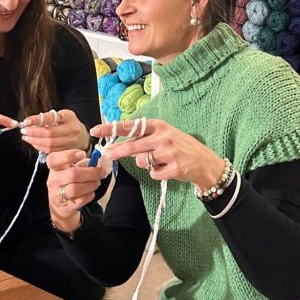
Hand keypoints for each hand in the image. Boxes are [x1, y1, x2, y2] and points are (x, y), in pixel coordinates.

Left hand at [20, 109, 90, 155]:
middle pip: (49, 134)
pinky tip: (34, 143)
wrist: (82, 135)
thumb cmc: (68, 123)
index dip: (37, 120)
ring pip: (49, 144)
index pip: (50, 118)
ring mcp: (71, 142)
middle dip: (34, 133)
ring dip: (35, 141)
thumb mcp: (60, 115)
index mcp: (69, 117)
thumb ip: (47, 118)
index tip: (25, 122)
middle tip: (24, 131)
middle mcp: (72, 130)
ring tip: (27, 137)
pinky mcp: (68, 151)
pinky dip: (40, 147)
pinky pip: (51, 151)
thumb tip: (29, 123)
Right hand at [46, 149, 108, 232]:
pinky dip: (90, 195)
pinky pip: (81, 200)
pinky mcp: (64, 207)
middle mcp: (53, 180)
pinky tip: (91, 192)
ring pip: (76, 189)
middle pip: (72, 174)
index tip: (82, 154)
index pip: (55, 159)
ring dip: (91, 185)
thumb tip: (96, 161)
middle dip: (91, 172)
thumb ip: (83, 163)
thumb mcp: (71, 169)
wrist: (61, 205)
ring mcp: (57, 195)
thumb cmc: (68, 182)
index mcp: (54, 168)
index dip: (69, 155)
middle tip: (101, 172)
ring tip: (97, 183)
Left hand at [90, 119, 225, 189]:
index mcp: (158, 126)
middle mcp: (163, 137)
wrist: (204, 161)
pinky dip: (157, 173)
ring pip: (142, 161)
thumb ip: (144, 137)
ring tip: (159, 161)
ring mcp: (169, 153)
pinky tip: (167, 169)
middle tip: (106, 155)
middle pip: (133, 145)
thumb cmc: (180, 146)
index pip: (130, 126)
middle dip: (117, 151)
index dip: (111, 128)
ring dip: (146, 163)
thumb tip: (121, 143)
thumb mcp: (163, 134)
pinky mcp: (174, 168)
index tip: (96, 130)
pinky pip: (154, 174)